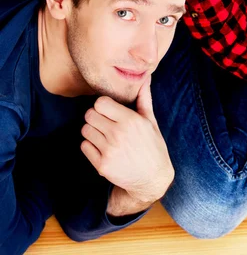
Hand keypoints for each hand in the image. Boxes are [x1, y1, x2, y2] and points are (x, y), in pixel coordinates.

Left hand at [81, 78, 173, 207]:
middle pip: (90, 115)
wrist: (152, 178)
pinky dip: (90, 146)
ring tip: (104, 135)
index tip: (109, 111)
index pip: (100, 103)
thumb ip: (144, 98)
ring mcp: (109, 151)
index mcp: (130, 120)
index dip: (103, 105)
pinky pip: (84, 146)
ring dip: (92, 131)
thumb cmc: (152, 145)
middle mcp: (118, 134)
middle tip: (105, 123)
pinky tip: (102, 148)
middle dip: (96, 117)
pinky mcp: (102, 165)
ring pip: (85, 130)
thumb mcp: (150, 121)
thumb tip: (145, 77)